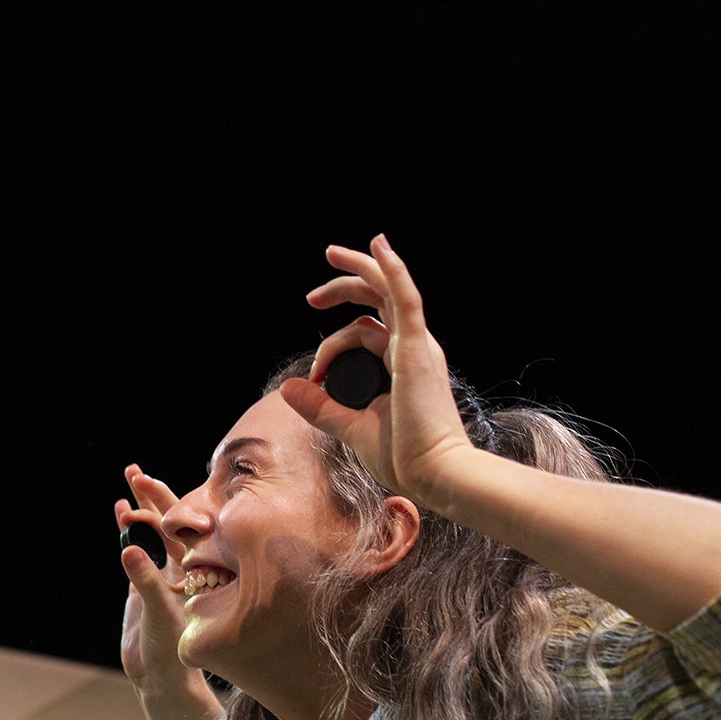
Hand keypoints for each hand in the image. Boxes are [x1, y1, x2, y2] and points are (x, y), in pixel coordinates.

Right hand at [116, 463, 192, 691]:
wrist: (161, 678)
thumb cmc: (173, 651)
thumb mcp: (161, 613)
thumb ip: (147, 582)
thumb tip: (130, 550)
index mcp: (195, 570)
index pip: (183, 527)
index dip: (168, 503)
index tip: (149, 484)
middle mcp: (182, 567)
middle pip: (169, 521)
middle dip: (153, 496)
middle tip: (134, 472)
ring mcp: (162, 573)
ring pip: (152, 532)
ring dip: (141, 507)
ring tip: (130, 479)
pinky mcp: (143, 584)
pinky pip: (137, 549)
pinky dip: (129, 531)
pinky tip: (120, 513)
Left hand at [283, 233, 474, 509]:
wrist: (433, 473)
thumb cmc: (403, 456)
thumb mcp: (349, 425)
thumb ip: (319, 406)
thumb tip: (288, 387)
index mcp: (402, 364)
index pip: (365, 332)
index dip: (330, 347)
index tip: (312, 380)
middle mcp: (413, 349)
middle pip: (377, 301)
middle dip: (344, 288)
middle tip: (312, 298)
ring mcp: (417, 346)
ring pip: (385, 293)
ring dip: (358, 270)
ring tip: (330, 254)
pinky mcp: (417, 349)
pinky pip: (406, 298)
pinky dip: (394, 271)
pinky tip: (379, 246)